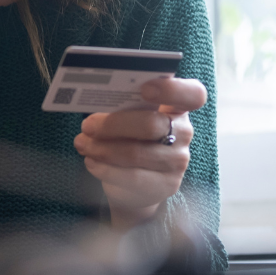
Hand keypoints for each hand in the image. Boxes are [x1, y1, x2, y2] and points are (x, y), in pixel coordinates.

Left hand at [72, 77, 206, 229]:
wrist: (135, 184)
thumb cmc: (129, 137)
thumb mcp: (128, 117)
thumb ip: (122, 105)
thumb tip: (92, 96)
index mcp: (177, 107)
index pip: (193, 94)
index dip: (172, 89)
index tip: (145, 89)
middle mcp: (183, 133)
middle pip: (152, 125)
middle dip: (113, 124)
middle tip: (87, 125)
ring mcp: (177, 161)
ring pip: (136, 153)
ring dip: (102, 148)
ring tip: (82, 143)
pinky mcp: (165, 185)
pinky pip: (131, 177)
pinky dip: (105, 168)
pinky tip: (91, 161)